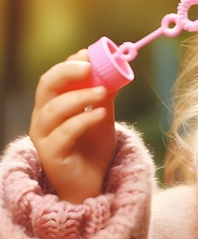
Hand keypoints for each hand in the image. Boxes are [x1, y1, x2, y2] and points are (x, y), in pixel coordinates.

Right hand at [29, 50, 116, 202]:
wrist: (93, 184)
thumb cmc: (94, 150)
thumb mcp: (102, 118)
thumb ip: (103, 97)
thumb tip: (114, 71)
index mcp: (52, 105)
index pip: (54, 78)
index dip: (69, 63)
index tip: (89, 54)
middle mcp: (43, 118)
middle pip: (46, 87)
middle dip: (67, 73)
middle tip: (89, 67)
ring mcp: (44, 137)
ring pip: (54, 109)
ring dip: (79, 97)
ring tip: (103, 92)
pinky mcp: (51, 154)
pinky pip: (65, 133)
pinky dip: (83, 120)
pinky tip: (101, 114)